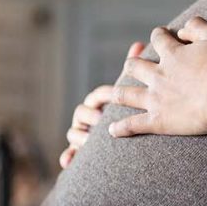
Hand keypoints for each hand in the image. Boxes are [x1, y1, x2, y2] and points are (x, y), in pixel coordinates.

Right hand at [58, 41, 144, 167]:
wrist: (131, 140)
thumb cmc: (134, 110)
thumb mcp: (137, 92)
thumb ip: (138, 69)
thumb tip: (138, 43)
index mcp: (102, 101)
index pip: (98, 95)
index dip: (104, 96)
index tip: (112, 97)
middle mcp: (89, 116)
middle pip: (82, 112)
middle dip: (90, 115)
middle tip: (101, 119)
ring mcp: (83, 133)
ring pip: (74, 132)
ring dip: (80, 135)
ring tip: (90, 140)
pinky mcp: (81, 151)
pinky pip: (71, 154)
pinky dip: (68, 157)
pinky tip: (68, 162)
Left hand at [108, 17, 206, 137]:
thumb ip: (198, 27)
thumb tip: (183, 28)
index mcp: (173, 54)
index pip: (158, 39)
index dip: (159, 35)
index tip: (162, 35)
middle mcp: (158, 75)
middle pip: (134, 66)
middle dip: (132, 64)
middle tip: (134, 66)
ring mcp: (156, 99)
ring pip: (125, 95)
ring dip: (116, 94)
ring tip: (110, 95)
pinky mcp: (159, 121)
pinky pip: (133, 125)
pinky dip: (121, 128)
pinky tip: (111, 130)